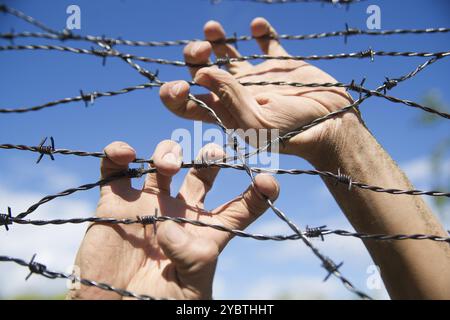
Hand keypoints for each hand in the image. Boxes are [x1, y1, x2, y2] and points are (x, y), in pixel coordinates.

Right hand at [68, 140, 278, 299]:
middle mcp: (179, 213)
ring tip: (167, 166)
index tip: (268, 180)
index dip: (259, 194)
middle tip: (214, 153)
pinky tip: (125, 153)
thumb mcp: (191, 288)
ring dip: (168, 152)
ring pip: (163, 163)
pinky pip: (116, 169)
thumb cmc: (157, 305)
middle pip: (202, 175)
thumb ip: (192, 256)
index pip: (240, 209)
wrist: (112, 311)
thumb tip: (169, 225)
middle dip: (210, 158)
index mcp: (205, 233)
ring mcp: (148, 204)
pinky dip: (118, 154)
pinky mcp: (115, 203)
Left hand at [159, 18, 358, 160]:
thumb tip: (202, 72)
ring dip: (214, 39)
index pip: (186, 104)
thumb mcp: (255, 123)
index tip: (182, 83)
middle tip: (202, 50)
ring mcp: (258, 78)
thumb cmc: (293, 132)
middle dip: (194, 56)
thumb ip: (228, 96)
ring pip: (227, 55)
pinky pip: (266, 44)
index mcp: (224, 114)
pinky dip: (260, 32)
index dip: (173, 93)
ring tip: (210, 28)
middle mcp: (236, 94)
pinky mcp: (281, 65)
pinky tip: (257, 26)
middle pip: (202, 71)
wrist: (332, 127)